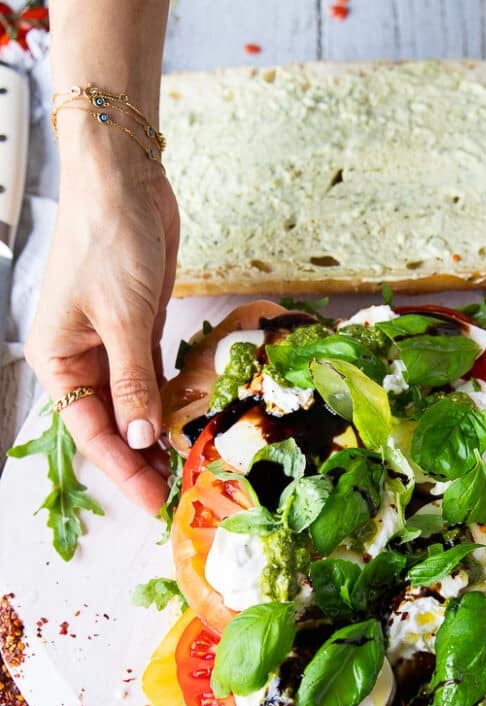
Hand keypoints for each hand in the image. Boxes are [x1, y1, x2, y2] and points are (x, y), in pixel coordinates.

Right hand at [25, 144, 179, 514]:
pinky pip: (152, 377)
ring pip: (133, 403)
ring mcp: (112, 344)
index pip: (90, 430)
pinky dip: (168, 400)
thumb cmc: (108, 242)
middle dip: (141, 459)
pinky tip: (186, 424)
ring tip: (186, 467)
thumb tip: (142, 437)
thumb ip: (133, 381)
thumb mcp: (123, 318)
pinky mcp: (140, 329)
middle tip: (176, 492)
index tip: (151, 501)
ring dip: (156, 434)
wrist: (125, 182)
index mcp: (58, 359)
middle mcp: (81, 358)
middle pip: (112, 423)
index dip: (122, 469)